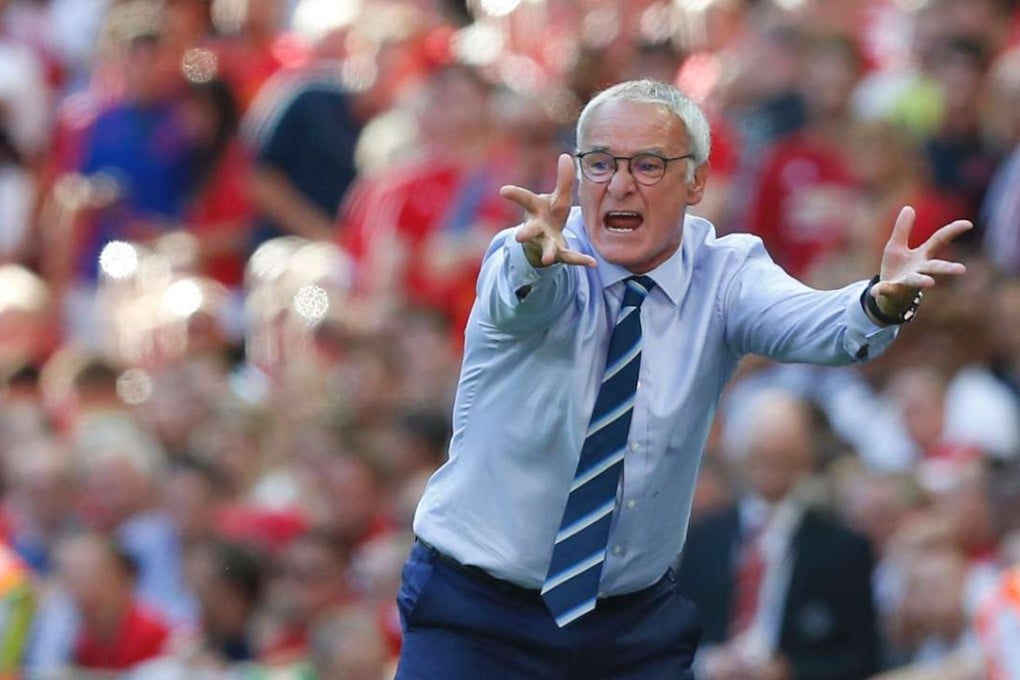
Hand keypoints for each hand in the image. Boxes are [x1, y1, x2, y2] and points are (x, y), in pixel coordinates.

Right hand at [499, 153, 596, 267]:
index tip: (503, 191)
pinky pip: (569, 257)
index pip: (524, 200)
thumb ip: (563, 179)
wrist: (544, 240)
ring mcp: (546, 242)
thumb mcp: (557, 196)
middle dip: (525, 233)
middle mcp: (537, 228)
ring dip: (547, 253)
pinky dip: (580, 259)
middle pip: (530, 230)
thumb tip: (566, 155)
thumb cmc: (549, 214)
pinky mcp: (558, 253)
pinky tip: (592, 262)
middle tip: (519, 236)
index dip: (514, 194)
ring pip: (546, 248)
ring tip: (547, 258)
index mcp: (535, 210)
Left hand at [872, 206, 971, 317]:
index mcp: (921, 256)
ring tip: (930, 283)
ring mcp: (906, 282)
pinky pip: (886, 290)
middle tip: (961, 270)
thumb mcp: (896, 246)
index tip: (968, 224)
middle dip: (947, 268)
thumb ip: (902, 229)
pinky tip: (874, 291)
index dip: (952, 231)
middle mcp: (918, 270)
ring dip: (922, 281)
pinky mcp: (891, 291)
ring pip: (916, 281)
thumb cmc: (897, 269)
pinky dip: (880, 290)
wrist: (887, 295)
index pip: (939, 241)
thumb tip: (909, 207)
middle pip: (935, 267)